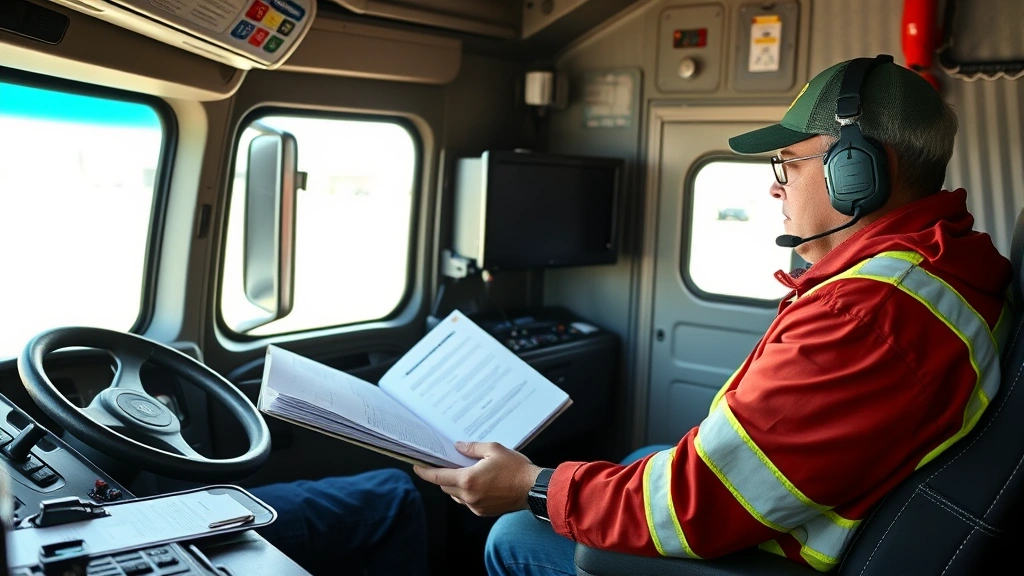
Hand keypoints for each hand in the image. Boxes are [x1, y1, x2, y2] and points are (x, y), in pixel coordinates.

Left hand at [413, 441, 542, 516]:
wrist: (533, 489)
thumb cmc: (516, 468)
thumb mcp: (494, 449)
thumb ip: (472, 448)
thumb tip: (457, 447)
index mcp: (468, 480)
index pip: (438, 477)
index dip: (425, 472)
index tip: (417, 466)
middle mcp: (468, 496)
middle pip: (445, 486)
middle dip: (442, 476)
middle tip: (445, 463)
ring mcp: (475, 506)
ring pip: (456, 495)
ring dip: (455, 484)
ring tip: (464, 471)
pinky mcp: (482, 512)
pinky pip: (467, 501)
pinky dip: (467, 492)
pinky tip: (477, 482)